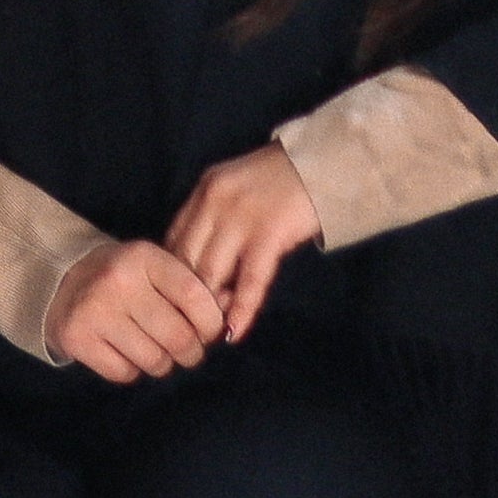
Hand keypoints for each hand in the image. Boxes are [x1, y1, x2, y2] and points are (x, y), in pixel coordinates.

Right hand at [40, 234, 227, 382]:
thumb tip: (234, 305)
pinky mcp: (77, 338)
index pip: (195, 296)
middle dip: (191, 352)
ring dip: (162, 364)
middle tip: (185, 350)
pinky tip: (125, 352)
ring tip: (153, 350)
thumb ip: (196, 288)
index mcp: (143, 257)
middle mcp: (118, 281)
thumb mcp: (157, 270)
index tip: (209, 332)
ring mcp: (95, 310)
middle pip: (179, 337)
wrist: (62, 282)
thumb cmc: (125, 280)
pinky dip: (132, 370)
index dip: (211, 323)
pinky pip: (126, 373)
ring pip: (155, 360)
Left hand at [163, 144, 325, 342]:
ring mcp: (240, 218)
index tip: (175, 303)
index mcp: (204, 191)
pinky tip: (234, 331)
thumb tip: (202, 264)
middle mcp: (214, 203)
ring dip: (209, 308)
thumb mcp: (237, 188)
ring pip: (210, 273)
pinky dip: (239, 309)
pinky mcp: (269, 233)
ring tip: (210, 334)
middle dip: (185, 297)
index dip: (171, 277)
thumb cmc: (284, 180)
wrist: (326, 163)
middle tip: (189, 327)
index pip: (173, 241)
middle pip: (185, 260)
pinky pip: (249, 280)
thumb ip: (216, 217)